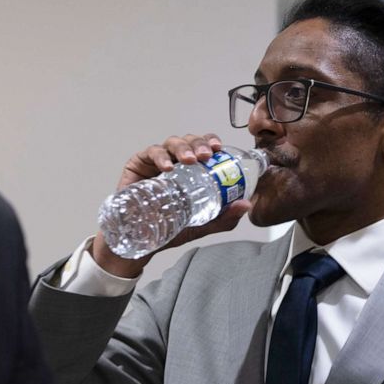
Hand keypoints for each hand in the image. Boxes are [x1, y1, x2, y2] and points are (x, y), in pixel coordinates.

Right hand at [93, 133, 251, 277]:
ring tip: (190, 160)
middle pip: (190, 141)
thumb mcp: (202, 225)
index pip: (205, 148)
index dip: (212, 142)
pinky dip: (159, 156)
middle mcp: (176, 162)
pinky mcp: (138, 164)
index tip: (219, 149)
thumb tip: (245, 205)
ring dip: (183, 147)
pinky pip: (150, 152)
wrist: (141, 241)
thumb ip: (224, 217)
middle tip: (206, 155)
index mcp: (193, 170)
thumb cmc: (169, 228)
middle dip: (200, 143)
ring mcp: (157, 161)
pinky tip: (167, 168)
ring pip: (172, 142)